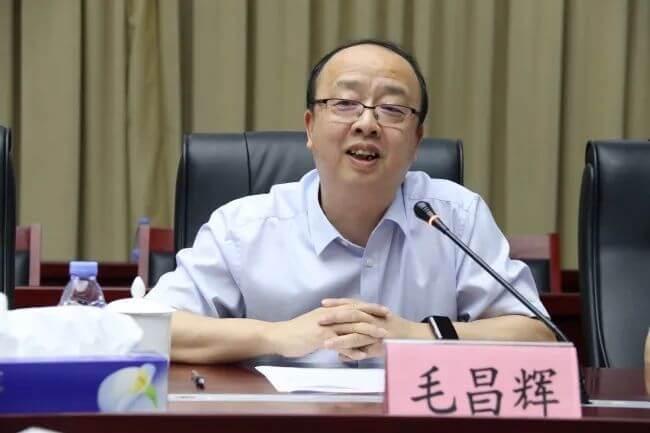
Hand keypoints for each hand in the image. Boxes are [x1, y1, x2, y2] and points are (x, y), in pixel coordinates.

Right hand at [269, 302, 388, 358]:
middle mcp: (329, 315)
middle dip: (374, 318)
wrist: (279, 336)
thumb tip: (339, 328)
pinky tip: (362, 355)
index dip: (369, 307)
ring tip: (382, 338)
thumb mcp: (315, 323)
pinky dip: (352, 349)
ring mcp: (326, 326)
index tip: (383, 310)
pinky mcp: (321, 338)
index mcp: (329, 311)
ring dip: (368, 332)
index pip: (353, 306)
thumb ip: (328, 324)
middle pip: (356, 314)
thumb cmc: (296, 332)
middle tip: (388, 322)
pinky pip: (341, 343)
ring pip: (352, 327)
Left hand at [319, 298, 421, 360]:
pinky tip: (342, 357)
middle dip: (335, 317)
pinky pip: (366, 350)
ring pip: (356, 334)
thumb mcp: (378, 325)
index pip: (352, 304)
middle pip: (352, 315)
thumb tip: (341, 347)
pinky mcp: (380, 347)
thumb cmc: (395, 331)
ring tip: (324, 344)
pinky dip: (354, 354)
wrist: (415, 338)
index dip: (338, 303)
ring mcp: (377, 333)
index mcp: (372, 312)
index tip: (323, 303)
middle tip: (319, 320)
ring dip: (340, 339)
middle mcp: (374, 320)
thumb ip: (361, 328)